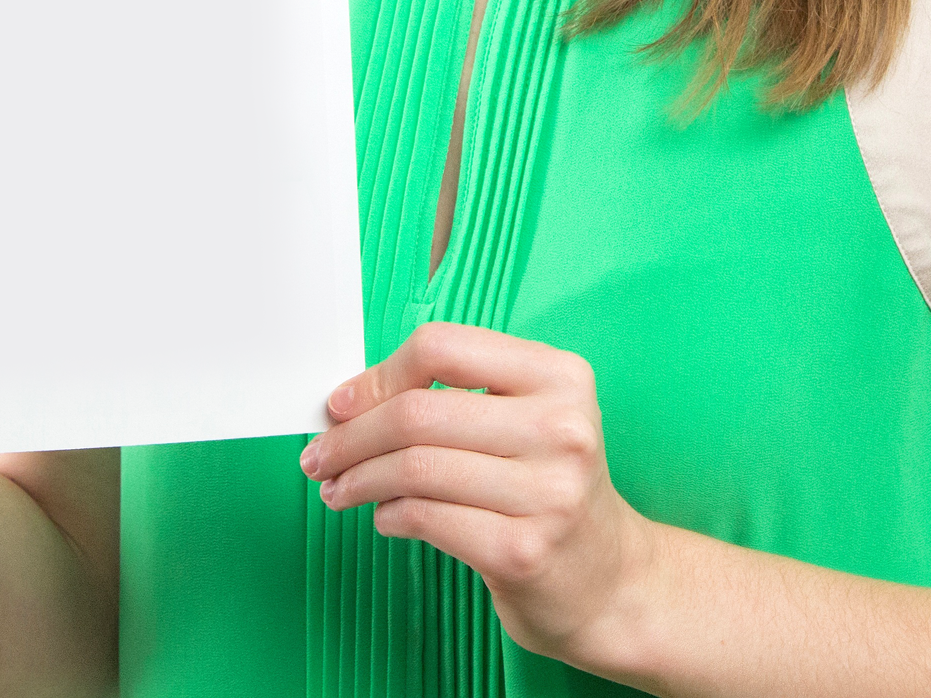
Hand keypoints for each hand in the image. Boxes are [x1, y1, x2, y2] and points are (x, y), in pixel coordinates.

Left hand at [299, 320, 654, 664]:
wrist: (609, 580)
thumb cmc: (549, 489)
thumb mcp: (526, 420)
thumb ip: (455, 395)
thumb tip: (353, 399)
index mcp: (559, 376)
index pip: (443, 349)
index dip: (380, 375)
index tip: (344, 402)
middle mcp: (560, 428)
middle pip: (418, 413)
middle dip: (352, 435)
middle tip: (321, 455)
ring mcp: (547, 492)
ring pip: (414, 468)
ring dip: (358, 479)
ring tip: (339, 488)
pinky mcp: (523, 550)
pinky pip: (426, 519)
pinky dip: (389, 516)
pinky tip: (385, 517)